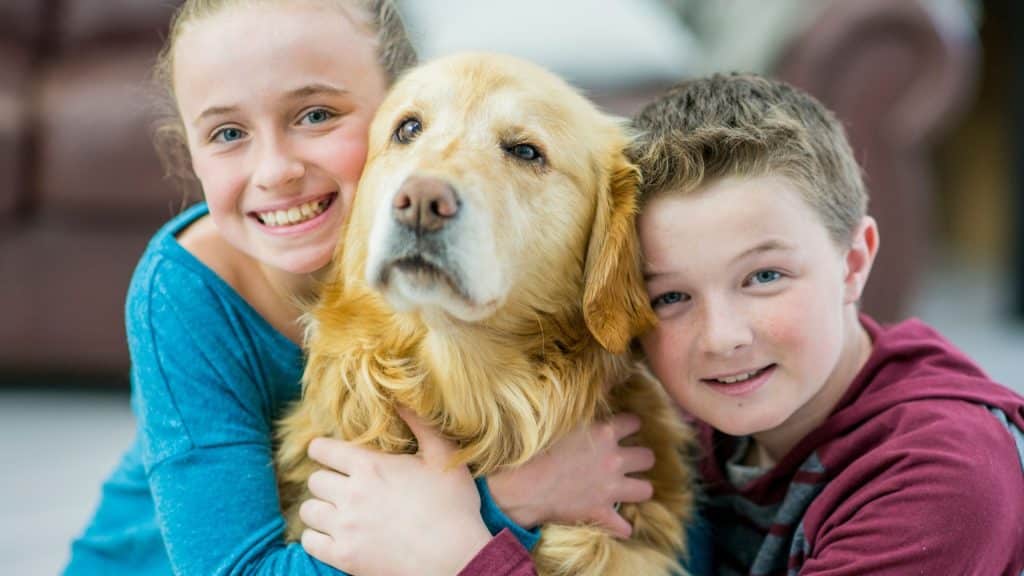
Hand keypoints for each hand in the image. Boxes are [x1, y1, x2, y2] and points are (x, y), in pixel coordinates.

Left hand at [299, 408, 492, 575]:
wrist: (456, 557)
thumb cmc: (453, 506)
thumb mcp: (443, 455)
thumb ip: (420, 424)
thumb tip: (400, 400)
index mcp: (370, 466)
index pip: (323, 450)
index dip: (322, 449)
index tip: (327, 454)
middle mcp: (351, 494)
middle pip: (314, 480)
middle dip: (326, 480)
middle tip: (342, 486)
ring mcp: (345, 527)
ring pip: (308, 510)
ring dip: (320, 508)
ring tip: (337, 511)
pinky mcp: (344, 556)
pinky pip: (309, 542)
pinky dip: (317, 538)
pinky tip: (333, 535)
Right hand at [487, 413, 654, 537]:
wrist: (522, 485)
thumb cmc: (536, 446)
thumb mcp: (563, 414)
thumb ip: (589, 397)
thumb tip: (609, 375)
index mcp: (605, 432)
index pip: (634, 422)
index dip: (630, 425)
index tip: (623, 428)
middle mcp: (614, 459)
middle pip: (647, 457)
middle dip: (641, 457)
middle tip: (628, 459)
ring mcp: (610, 488)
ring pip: (645, 490)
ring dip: (638, 488)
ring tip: (628, 488)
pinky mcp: (601, 512)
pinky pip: (623, 526)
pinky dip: (621, 526)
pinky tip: (617, 524)